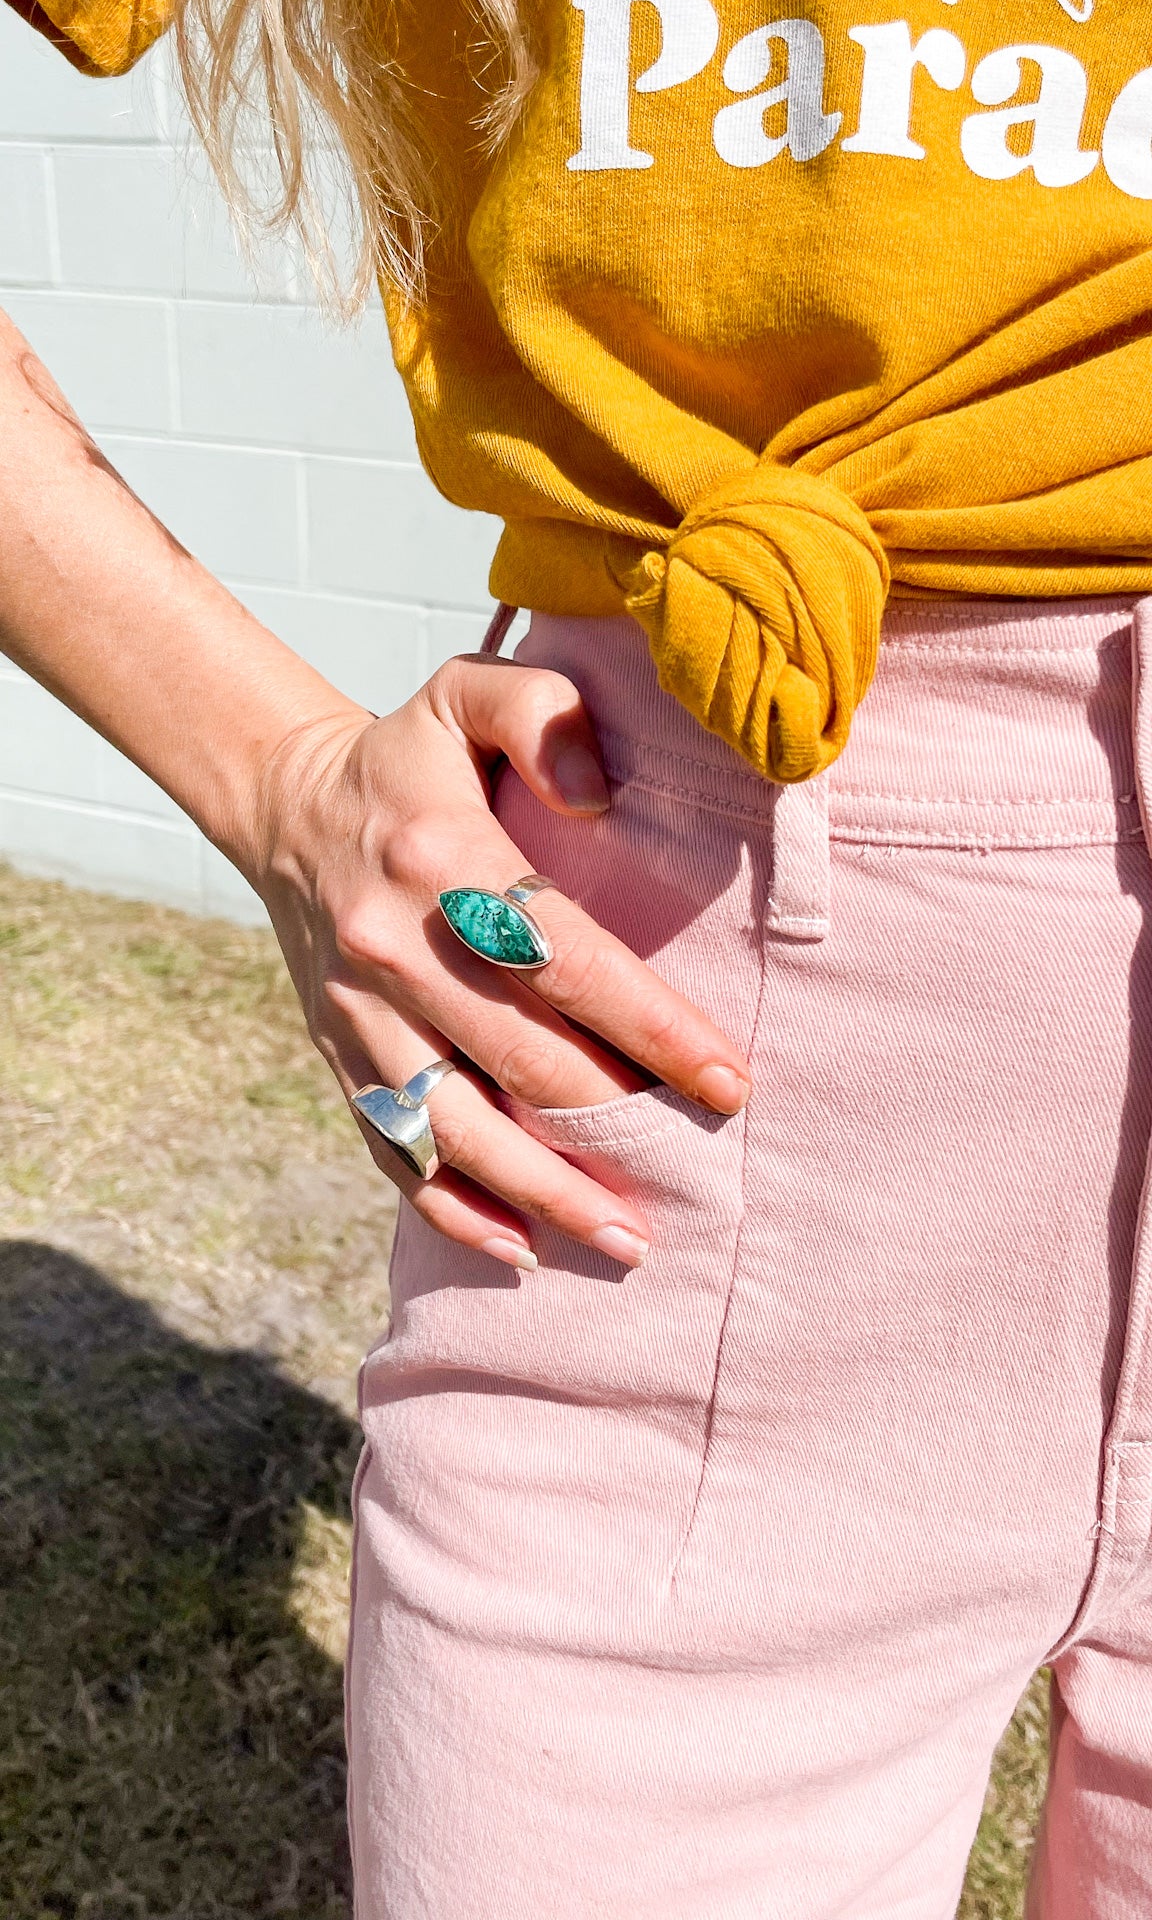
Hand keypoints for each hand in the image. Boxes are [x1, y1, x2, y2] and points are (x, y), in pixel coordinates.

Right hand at [251, 655, 751, 1271]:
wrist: (284, 806)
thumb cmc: (410, 759)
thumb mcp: (466, 695)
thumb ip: (544, 715)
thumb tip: (598, 796)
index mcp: (442, 860)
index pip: (570, 962)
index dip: (654, 1030)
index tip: (728, 1081)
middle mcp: (395, 948)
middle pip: (523, 1062)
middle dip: (619, 1126)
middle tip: (703, 1171)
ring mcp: (360, 1016)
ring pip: (459, 1130)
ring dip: (546, 1194)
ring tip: (629, 1241)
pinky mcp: (339, 1059)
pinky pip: (395, 1152)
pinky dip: (456, 1209)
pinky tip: (521, 1247)